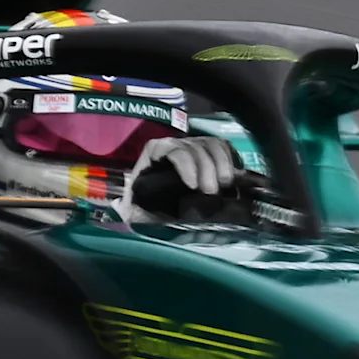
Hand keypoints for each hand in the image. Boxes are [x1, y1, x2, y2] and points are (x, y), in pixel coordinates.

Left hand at [124, 134, 250, 225]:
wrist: (154, 213)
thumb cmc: (144, 213)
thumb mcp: (133, 214)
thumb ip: (132, 213)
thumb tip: (125, 212)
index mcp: (153, 157)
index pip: (169, 149)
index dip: (184, 162)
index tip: (193, 185)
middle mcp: (174, 148)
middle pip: (194, 146)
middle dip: (206, 167)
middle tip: (213, 191)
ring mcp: (193, 149)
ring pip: (211, 144)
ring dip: (222, 162)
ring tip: (226, 184)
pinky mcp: (210, 156)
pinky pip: (223, 148)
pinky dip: (231, 159)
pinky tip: (234, 177)